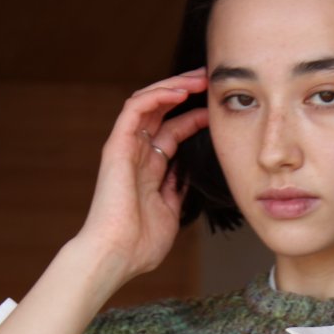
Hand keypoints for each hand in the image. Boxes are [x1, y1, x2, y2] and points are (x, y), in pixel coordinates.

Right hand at [75, 70, 209, 283]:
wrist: (117, 255)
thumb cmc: (140, 245)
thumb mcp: (171, 215)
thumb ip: (178, 192)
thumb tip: (190, 176)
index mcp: (149, 170)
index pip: (172, 133)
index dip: (193, 119)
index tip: (216, 112)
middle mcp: (137, 155)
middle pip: (161, 111)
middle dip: (185, 92)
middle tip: (209, 80)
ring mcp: (126, 149)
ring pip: (148, 103)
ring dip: (173, 86)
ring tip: (198, 78)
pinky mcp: (117, 146)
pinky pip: (135, 109)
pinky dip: (157, 96)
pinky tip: (179, 92)